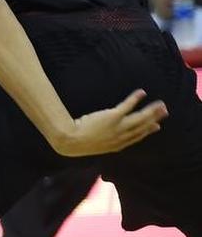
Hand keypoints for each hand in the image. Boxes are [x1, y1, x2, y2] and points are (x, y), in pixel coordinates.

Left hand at [49, 89, 167, 156]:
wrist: (72, 141)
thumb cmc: (77, 142)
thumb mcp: (94, 144)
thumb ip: (103, 140)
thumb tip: (102, 135)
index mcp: (118, 145)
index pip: (137, 137)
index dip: (147, 131)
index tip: (157, 126)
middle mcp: (122, 136)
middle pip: (143, 127)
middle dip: (154, 119)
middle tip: (164, 111)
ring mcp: (119, 126)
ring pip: (140, 117)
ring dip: (152, 110)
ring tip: (160, 104)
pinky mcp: (113, 116)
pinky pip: (127, 105)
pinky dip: (135, 98)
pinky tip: (142, 92)